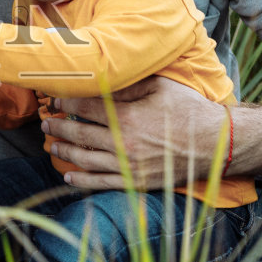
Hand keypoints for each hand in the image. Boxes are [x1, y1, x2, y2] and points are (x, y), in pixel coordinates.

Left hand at [44, 76, 230, 190]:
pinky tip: (68, 176)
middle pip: (80, 135)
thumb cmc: (189, 110)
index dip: (65, 102)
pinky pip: (101, 183)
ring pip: (85, 160)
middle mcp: (123, 143)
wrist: (216, 144)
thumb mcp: (160, 87)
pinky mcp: (136, 181)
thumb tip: (100, 78)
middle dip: (58, 128)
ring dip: (64, 152)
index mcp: (127, 117)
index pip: (85, 108)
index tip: (53, 99)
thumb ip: (128, 84)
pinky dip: (81, 181)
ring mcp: (128, 165)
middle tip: (45, 123)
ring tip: (52, 146)